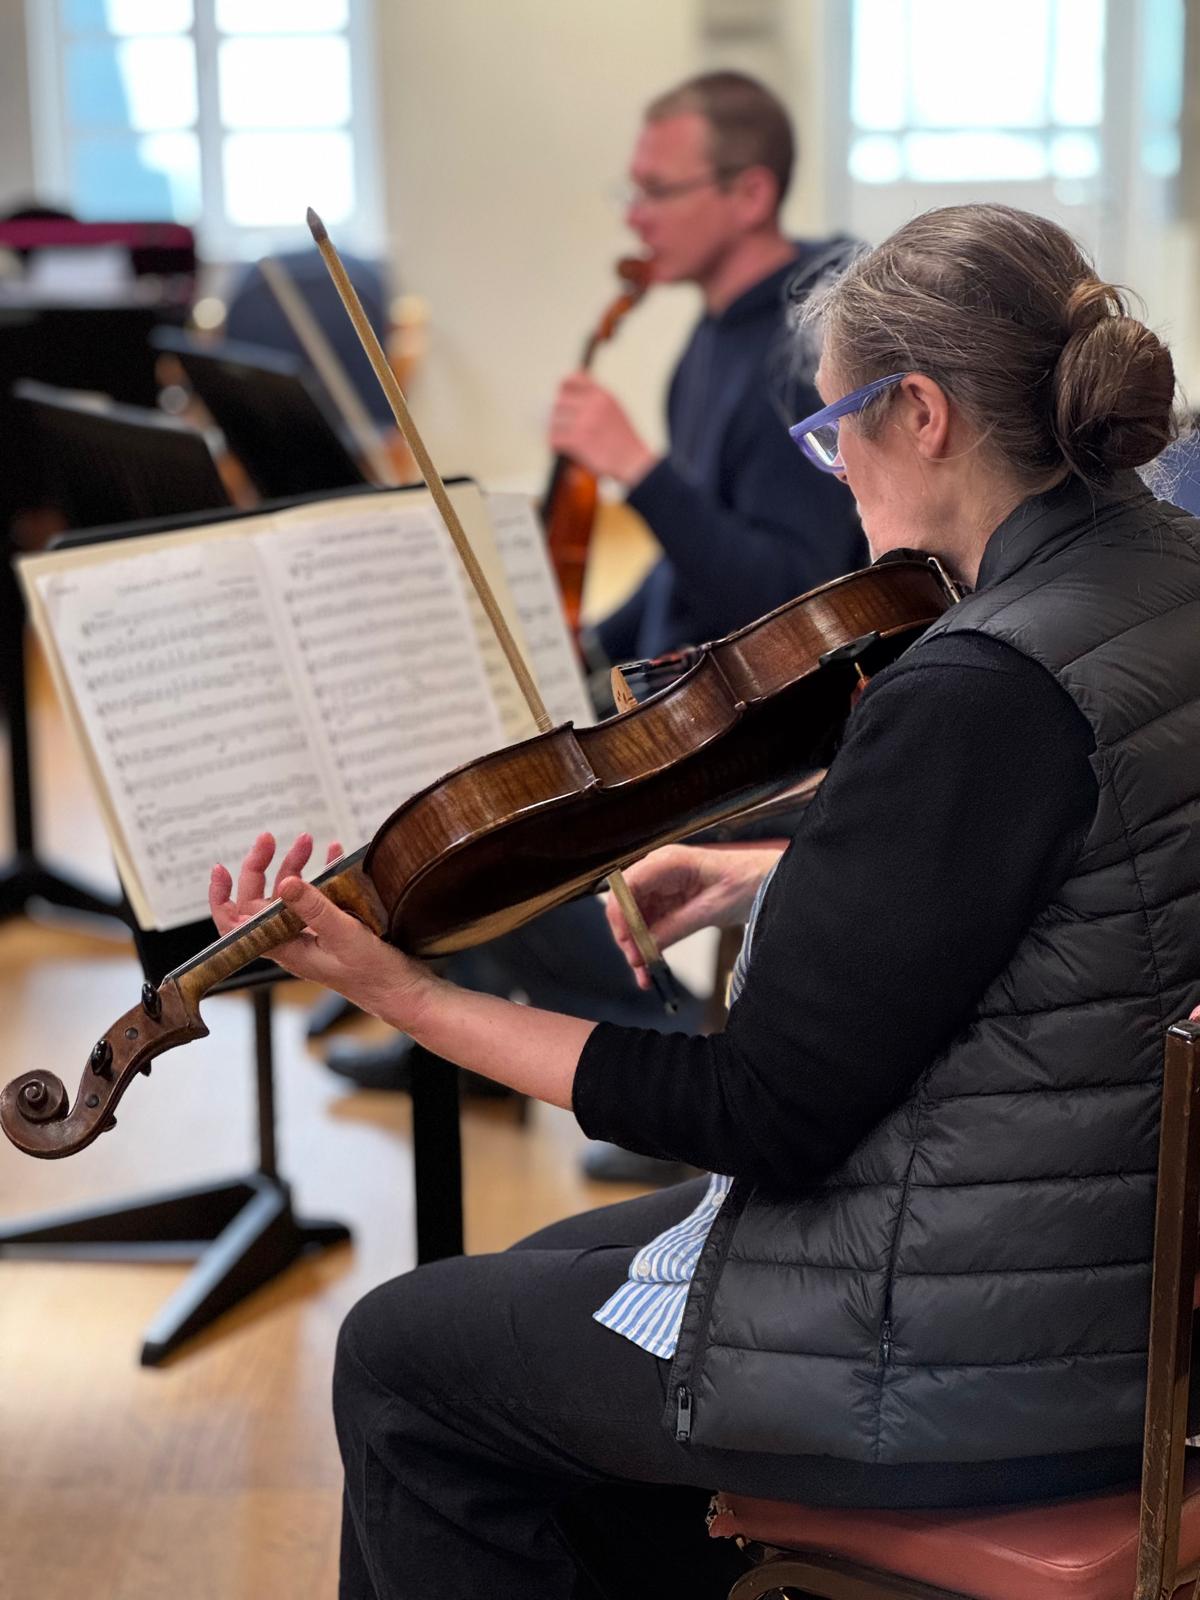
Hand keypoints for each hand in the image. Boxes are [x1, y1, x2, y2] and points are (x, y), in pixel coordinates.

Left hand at [209, 832, 433, 1025]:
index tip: (222, 869)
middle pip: (261, 901)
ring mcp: (310, 935)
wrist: (402, 992)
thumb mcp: (343, 936)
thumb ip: (314, 908)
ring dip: (294, 866)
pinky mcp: (330, 930)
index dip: (222, 898)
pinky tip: (333, 857)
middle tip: (271, 839)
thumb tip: (284, 883)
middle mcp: (291, 941)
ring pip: (288, 896)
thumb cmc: (373, 974)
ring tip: (310, 842)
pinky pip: (316, 899)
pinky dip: (322, 875)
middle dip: (263, 866)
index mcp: (284, 948)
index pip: (237, 925)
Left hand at [548, 372, 657, 485]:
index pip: (575, 379)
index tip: (561, 395)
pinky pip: (555, 438)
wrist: (633, 461)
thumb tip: (570, 394)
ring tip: (559, 436)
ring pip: (554, 420)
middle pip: (559, 400)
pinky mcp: (579, 441)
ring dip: (555, 429)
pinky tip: (559, 446)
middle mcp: (593, 405)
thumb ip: (596, 399)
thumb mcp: (615, 409)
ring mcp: (585, 422)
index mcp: (602, 395)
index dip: (563, 386)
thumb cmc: (623, 439)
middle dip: (558, 413)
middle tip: (560, 423)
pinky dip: (554, 443)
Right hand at [605, 843, 785, 988]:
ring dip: (637, 945)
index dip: (620, 914)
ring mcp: (664, 887)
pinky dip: (649, 945)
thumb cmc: (747, 881)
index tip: (626, 941)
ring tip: (645, 972)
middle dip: (628, 935)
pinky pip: (651, 925)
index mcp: (667, 862)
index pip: (626, 885)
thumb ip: (675, 927)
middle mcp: (659, 872)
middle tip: (637, 962)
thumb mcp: (711, 908)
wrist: (768, 881)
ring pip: (636, 919)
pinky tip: (651, 966)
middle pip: (626, 904)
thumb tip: (646, 947)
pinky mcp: (671, 903)